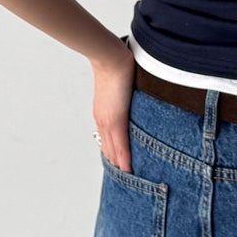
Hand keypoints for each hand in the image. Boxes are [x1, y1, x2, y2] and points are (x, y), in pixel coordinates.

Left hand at [91, 38, 135, 172]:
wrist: (110, 57)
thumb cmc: (116, 66)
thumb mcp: (120, 87)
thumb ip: (126, 97)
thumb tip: (134, 97)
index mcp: (103, 115)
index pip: (108, 142)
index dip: (115, 156)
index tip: (122, 167)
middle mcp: (103, 122)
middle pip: (109, 150)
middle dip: (118, 165)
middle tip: (128, 179)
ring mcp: (108, 121)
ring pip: (113, 151)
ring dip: (122, 165)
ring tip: (132, 178)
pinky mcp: (116, 119)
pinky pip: (121, 145)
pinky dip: (125, 158)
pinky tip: (129, 169)